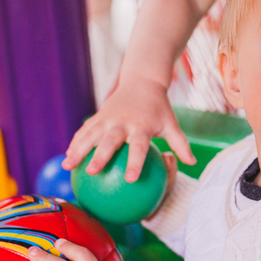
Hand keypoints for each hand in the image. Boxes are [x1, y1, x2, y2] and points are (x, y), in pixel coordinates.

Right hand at [62, 72, 195, 181]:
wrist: (142, 81)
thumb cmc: (158, 109)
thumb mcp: (171, 124)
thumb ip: (180, 144)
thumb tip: (193, 163)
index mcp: (141, 126)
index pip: (139, 147)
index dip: (135, 163)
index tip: (130, 179)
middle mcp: (122, 122)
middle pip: (109, 141)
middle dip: (100, 156)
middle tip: (92, 172)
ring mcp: (108, 118)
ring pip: (90, 135)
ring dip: (78, 149)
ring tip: (68, 166)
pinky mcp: (98, 116)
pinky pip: (84, 130)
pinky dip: (76, 142)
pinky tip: (68, 157)